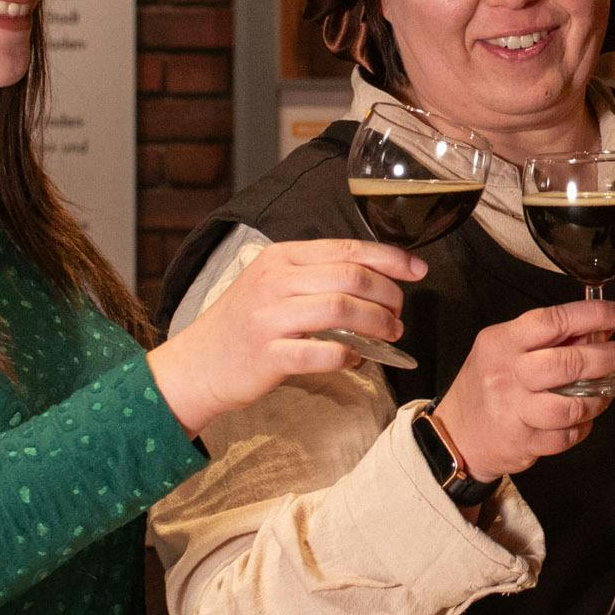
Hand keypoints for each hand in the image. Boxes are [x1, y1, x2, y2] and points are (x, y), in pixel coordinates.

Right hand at [152, 238, 426, 433]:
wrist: (195, 366)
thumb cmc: (244, 326)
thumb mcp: (272, 285)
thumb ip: (316, 277)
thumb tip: (376, 280)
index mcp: (281, 257)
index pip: (347, 248)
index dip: (390, 258)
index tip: (418, 270)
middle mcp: (275, 281)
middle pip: (351, 276)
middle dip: (388, 295)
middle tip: (399, 314)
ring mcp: (270, 318)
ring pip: (342, 310)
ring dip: (376, 324)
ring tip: (389, 335)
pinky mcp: (268, 355)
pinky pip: (322, 353)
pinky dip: (349, 357)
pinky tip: (355, 360)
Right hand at [433, 298, 614, 480]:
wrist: (455, 434)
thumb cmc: (485, 385)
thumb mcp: (505, 349)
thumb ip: (548, 339)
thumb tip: (598, 330)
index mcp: (502, 343)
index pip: (553, 321)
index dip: (593, 315)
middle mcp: (507, 375)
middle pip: (568, 363)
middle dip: (606, 357)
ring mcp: (514, 411)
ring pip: (572, 406)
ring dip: (598, 398)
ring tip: (604, 392)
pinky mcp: (523, 443)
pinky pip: (565, 436)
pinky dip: (582, 427)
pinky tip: (582, 418)